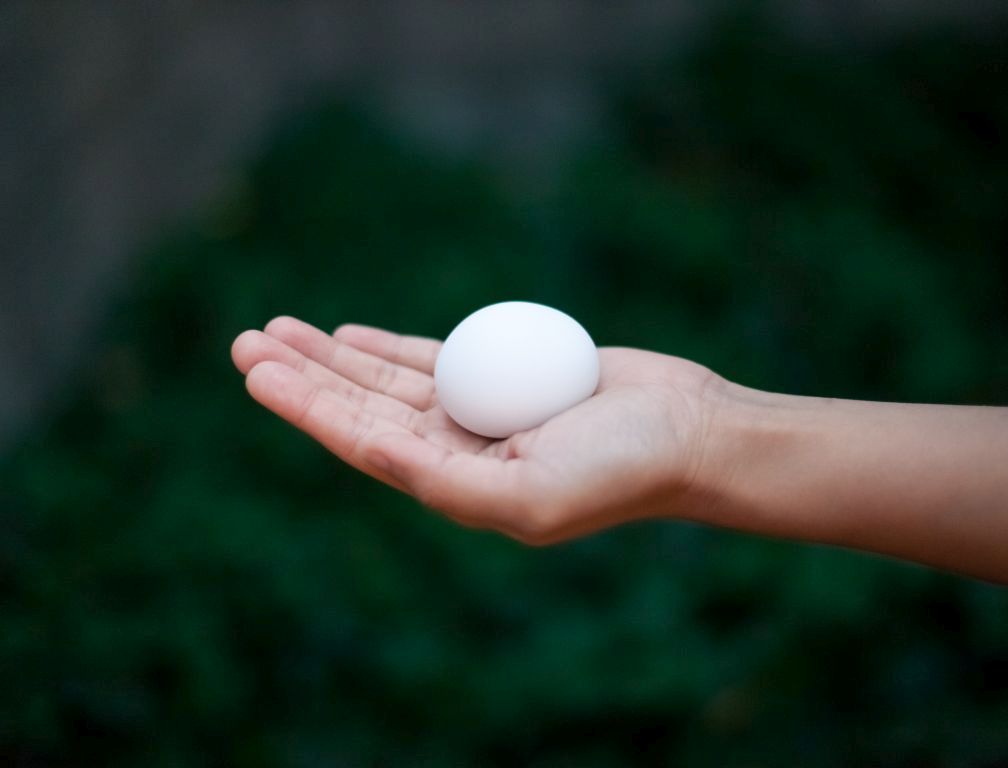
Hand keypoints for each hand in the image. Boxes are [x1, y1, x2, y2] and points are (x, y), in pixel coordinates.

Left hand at [231, 317, 722, 543]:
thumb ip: (448, 482)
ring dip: (332, 357)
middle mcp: (455, 451)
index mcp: (454, 486)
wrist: (688, 434)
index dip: (306, 407)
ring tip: (279, 330)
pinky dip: (387, 348)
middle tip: (247, 341)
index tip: (257, 372)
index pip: (361, 443)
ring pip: (385, 380)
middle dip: (303, 376)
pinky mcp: (503, 379)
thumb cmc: (621, 470)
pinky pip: (431, 360)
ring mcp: (477, 414)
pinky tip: (347, 338)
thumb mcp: (531, 494)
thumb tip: (371, 451)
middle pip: (360, 407)